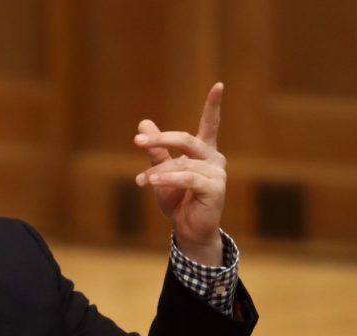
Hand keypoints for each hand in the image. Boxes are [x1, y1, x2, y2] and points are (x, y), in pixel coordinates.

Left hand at [134, 82, 226, 265]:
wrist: (188, 230)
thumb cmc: (178, 200)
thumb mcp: (162, 172)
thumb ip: (156, 150)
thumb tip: (144, 123)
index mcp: (204, 152)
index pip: (210, 124)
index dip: (213, 105)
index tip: (218, 85)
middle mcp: (214, 159)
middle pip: (186, 139)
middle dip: (160, 139)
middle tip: (137, 141)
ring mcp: (217, 174)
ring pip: (182, 163)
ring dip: (157, 172)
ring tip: (141, 181)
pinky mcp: (215, 189)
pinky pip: (188, 178)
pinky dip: (168, 179)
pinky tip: (152, 182)